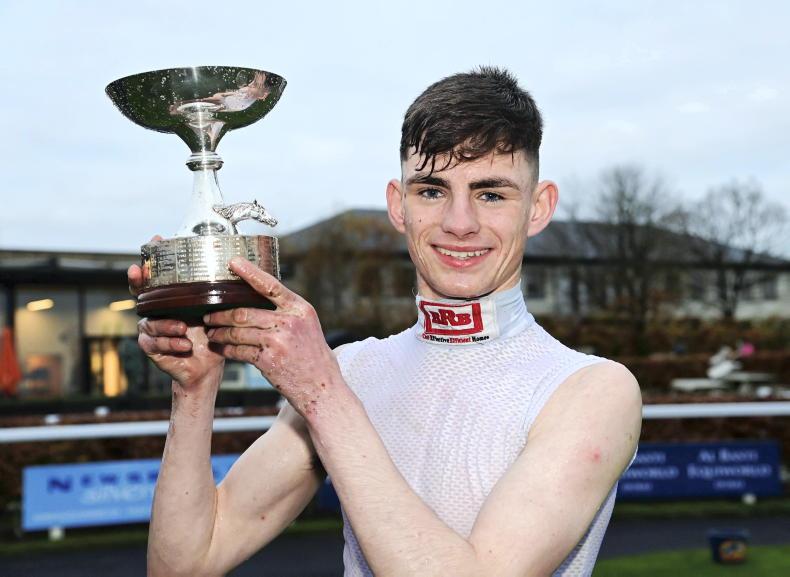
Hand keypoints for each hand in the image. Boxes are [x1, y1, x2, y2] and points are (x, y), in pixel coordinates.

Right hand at [127, 252, 223, 390]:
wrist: (208, 365)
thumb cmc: (212, 333)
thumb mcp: (216, 310)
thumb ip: (217, 294)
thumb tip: (239, 267)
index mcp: (171, 299)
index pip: (157, 276)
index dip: (154, 256)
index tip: (155, 240)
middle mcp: (157, 310)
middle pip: (140, 292)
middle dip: (138, 280)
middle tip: (138, 271)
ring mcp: (151, 328)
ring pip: (150, 322)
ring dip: (166, 324)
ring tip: (183, 328)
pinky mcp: (151, 346)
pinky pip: (155, 342)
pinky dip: (170, 343)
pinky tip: (184, 345)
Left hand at [203, 257, 339, 415]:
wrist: (321, 386)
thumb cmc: (312, 356)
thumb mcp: (307, 326)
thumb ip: (287, 312)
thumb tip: (261, 297)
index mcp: (300, 309)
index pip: (271, 285)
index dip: (250, 273)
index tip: (233, 263)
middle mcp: (289, 322)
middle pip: (245, 311)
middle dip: (222, 314)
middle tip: (209, 315)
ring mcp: (278, 341)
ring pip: (238, 331)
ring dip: (220, 331)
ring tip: (211, 331)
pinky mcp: (268, 360)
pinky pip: (239, 350)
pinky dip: (226, 349)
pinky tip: (221, 348)